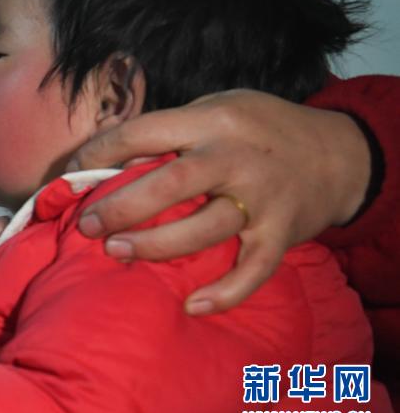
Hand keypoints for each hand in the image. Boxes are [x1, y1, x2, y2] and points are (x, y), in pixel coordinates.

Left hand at [68, 89, 369, 314]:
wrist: (339, 154)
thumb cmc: (261, 128)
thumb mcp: (218, 107)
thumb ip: (172, 130)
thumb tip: (111, 159)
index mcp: (212, 121)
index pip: (143, 133)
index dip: (101, 153)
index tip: (73, 172)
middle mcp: (235, 158)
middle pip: (170, 184)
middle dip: (121, 207)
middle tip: (87, 225)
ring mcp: (261, 199)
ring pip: (203, 229)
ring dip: (155, 245)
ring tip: (115, 252)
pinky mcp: (282, 234)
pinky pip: (253, 270)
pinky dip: (225, 292)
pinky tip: (193, 305)